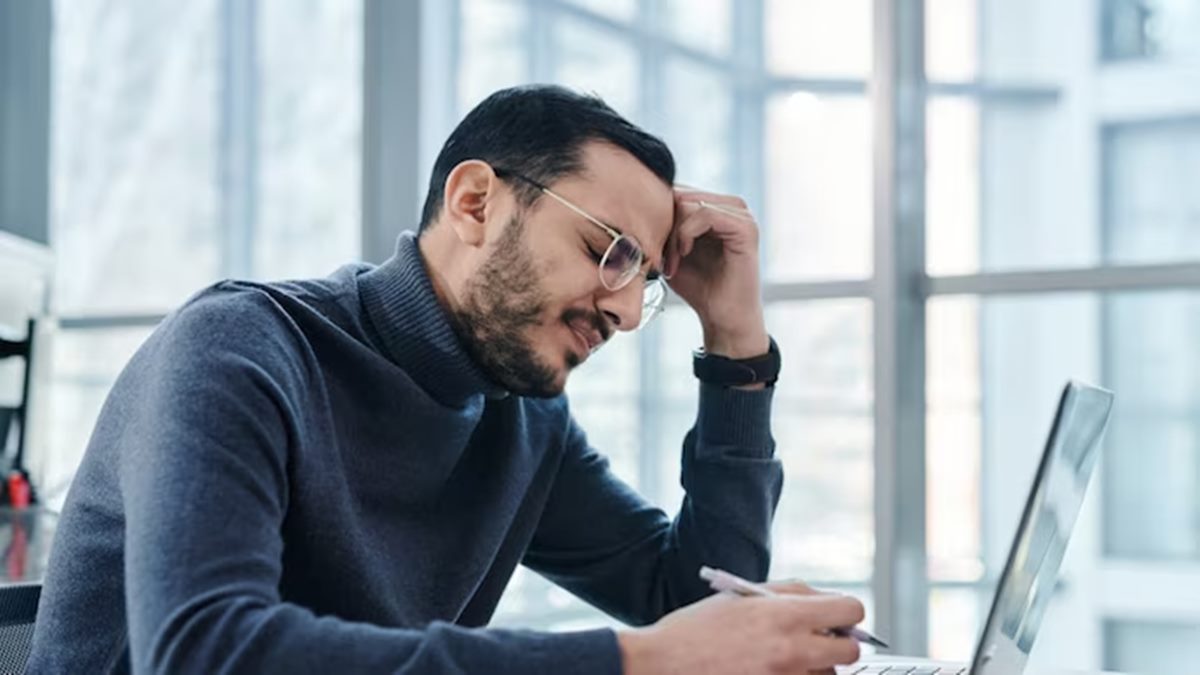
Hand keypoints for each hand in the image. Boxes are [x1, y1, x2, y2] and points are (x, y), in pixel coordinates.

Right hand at [617, 585, 863, 674]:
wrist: (663, 665)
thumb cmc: (696, 630)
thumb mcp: (741, 596)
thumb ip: (788, 594)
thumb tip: (824, 599)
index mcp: (784, 616)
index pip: (850, 610)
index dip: (846, 611)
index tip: (836, 616)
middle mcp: (792, 651)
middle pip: (851, 650)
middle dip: (839, 643)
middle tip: (818, 640)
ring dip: (818, 667)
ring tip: (787, 659)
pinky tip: (773, 671)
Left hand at [665, 187, 767, 359]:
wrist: (722, 318)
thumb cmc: (698, 287)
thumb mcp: (671, 251)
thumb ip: (662, 226)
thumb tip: (636, 204)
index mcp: (717, 205)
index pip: (676, 191)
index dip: (658, 218)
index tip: (654, 251)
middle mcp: (732, 205)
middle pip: (680, 194)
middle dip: (664, 226)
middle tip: (663, 259)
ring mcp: (742, 214)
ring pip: (689, 202)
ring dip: (673, 233)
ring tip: (673, 262)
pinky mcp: (746, 228)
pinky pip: (705, 213)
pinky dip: (686, 233)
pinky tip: (684, 254)